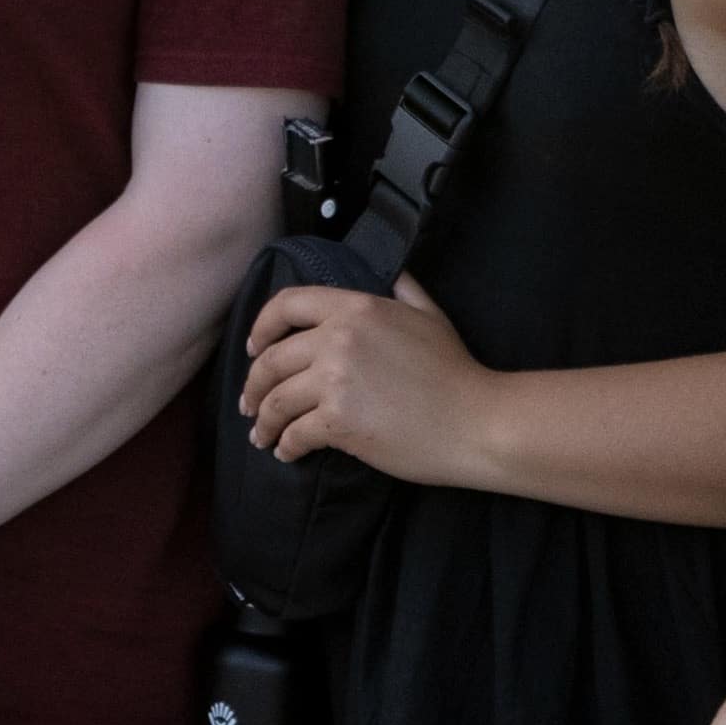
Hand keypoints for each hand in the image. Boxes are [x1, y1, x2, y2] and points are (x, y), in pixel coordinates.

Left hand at [235, 274, 493, 485]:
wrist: (476, 422)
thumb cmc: (456, 370)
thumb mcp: (430, 315)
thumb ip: (404, 289)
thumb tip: (392, 273)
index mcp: (355, 308)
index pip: (287, 304)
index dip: (261, 326)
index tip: (252, 348)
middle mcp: (337, 338)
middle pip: (272, 359)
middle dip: (253, 385)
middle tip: (250, 405)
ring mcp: (335, 380)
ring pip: (277, 400)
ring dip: (264, 420)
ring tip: (262, 436)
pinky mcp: (338, 421)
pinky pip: (296, 433)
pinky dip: (285, 445)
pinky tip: (286, 452)